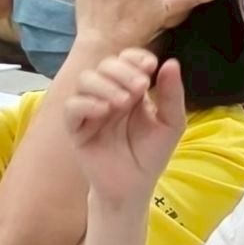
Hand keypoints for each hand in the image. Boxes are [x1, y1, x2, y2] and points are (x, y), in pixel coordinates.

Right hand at [64, 47, 186, 203]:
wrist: (134, 187)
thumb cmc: (151, 155)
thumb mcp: (171, 124)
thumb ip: (172, 95)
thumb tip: (171, 62)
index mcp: (131, 89)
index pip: (126, 60)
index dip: (135, 57)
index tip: (149, 66)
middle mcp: (108, 94)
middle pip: (105, 65)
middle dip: (122, 70)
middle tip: (140, 86)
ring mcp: (90, 110)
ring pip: (86, 80)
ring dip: (105, 85)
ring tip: (123, 102)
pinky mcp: (76, 128)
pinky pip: (72, 107)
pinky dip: (86, 103)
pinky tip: (104, 110)